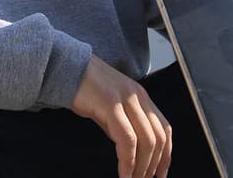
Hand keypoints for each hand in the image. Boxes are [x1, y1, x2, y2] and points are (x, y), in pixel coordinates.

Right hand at [70, 55, 171, 177]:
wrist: (66, 66)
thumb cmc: (85, 86)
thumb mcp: (111, 105)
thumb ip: (123, 123)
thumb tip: (129, 149)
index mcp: (141, 96)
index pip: (164, 128)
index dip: (167, 154)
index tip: (161, 173)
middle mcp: (138, 96)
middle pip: (158, 137)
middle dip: (154, 165)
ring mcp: (126, 99)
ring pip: (146, 140)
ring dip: (141, 167)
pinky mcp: (111, 105)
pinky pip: (127, 139)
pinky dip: (128, 161)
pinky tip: (123, 173)